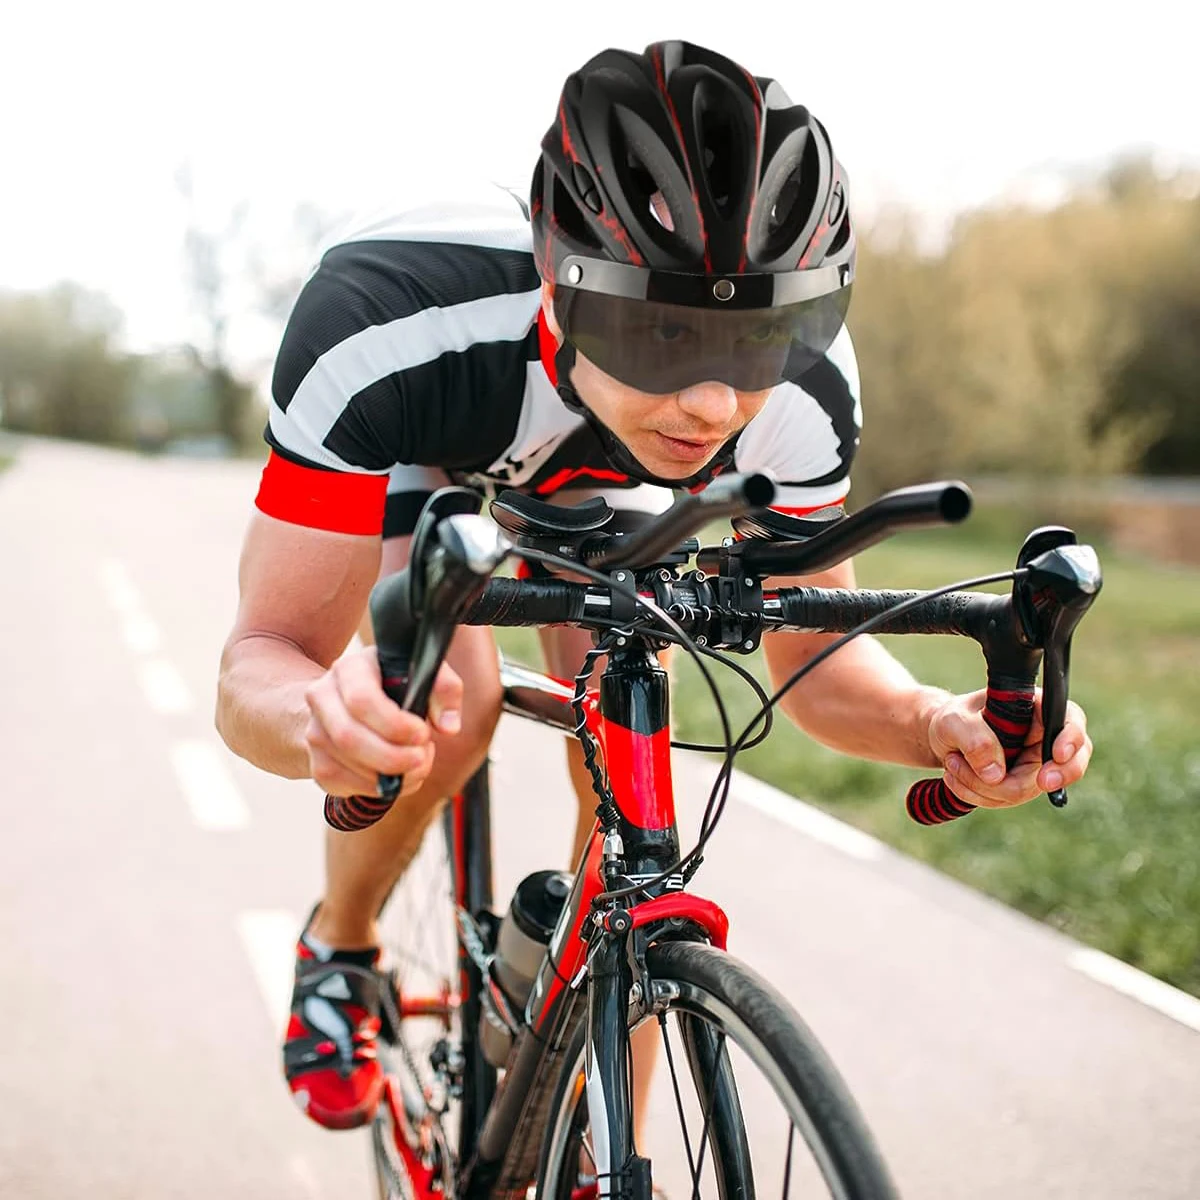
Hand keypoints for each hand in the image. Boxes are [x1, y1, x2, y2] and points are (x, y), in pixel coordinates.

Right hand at [303, 645, 463, 798]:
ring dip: (388, 776)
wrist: (351, 701)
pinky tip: (397, 778)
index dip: (395, 724)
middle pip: (349, 738)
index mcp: (349, 669)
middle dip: (392, 757)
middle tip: (421, 759)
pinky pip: (342, 785)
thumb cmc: (395, 685)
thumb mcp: (422, 673)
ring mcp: (314, 732)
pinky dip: (376, 789)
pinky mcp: (317, 763)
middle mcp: (322, 698)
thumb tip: (449, 726)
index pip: (362, 700)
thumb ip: (444, 690)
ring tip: (416, 766)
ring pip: (345, 766)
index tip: (423, 734)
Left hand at [927, 687, 1091, 809]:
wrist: (941, 738)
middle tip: (1024, 782)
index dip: (1072, 739)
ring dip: (983, 785)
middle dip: (1047, 778)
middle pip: (1066, 763)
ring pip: (1025, 788)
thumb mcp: (953, 720)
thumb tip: (997, 774)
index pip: (1070, 720)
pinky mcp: (1021, 784)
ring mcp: (1034, 764)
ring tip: (953, 764)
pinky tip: (957, 777)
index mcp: (1034, 707)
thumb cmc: (953, 720)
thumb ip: (974, 739)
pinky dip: (979, 794)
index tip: (1058, 755)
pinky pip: (1007, 798)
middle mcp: (1042, 737)